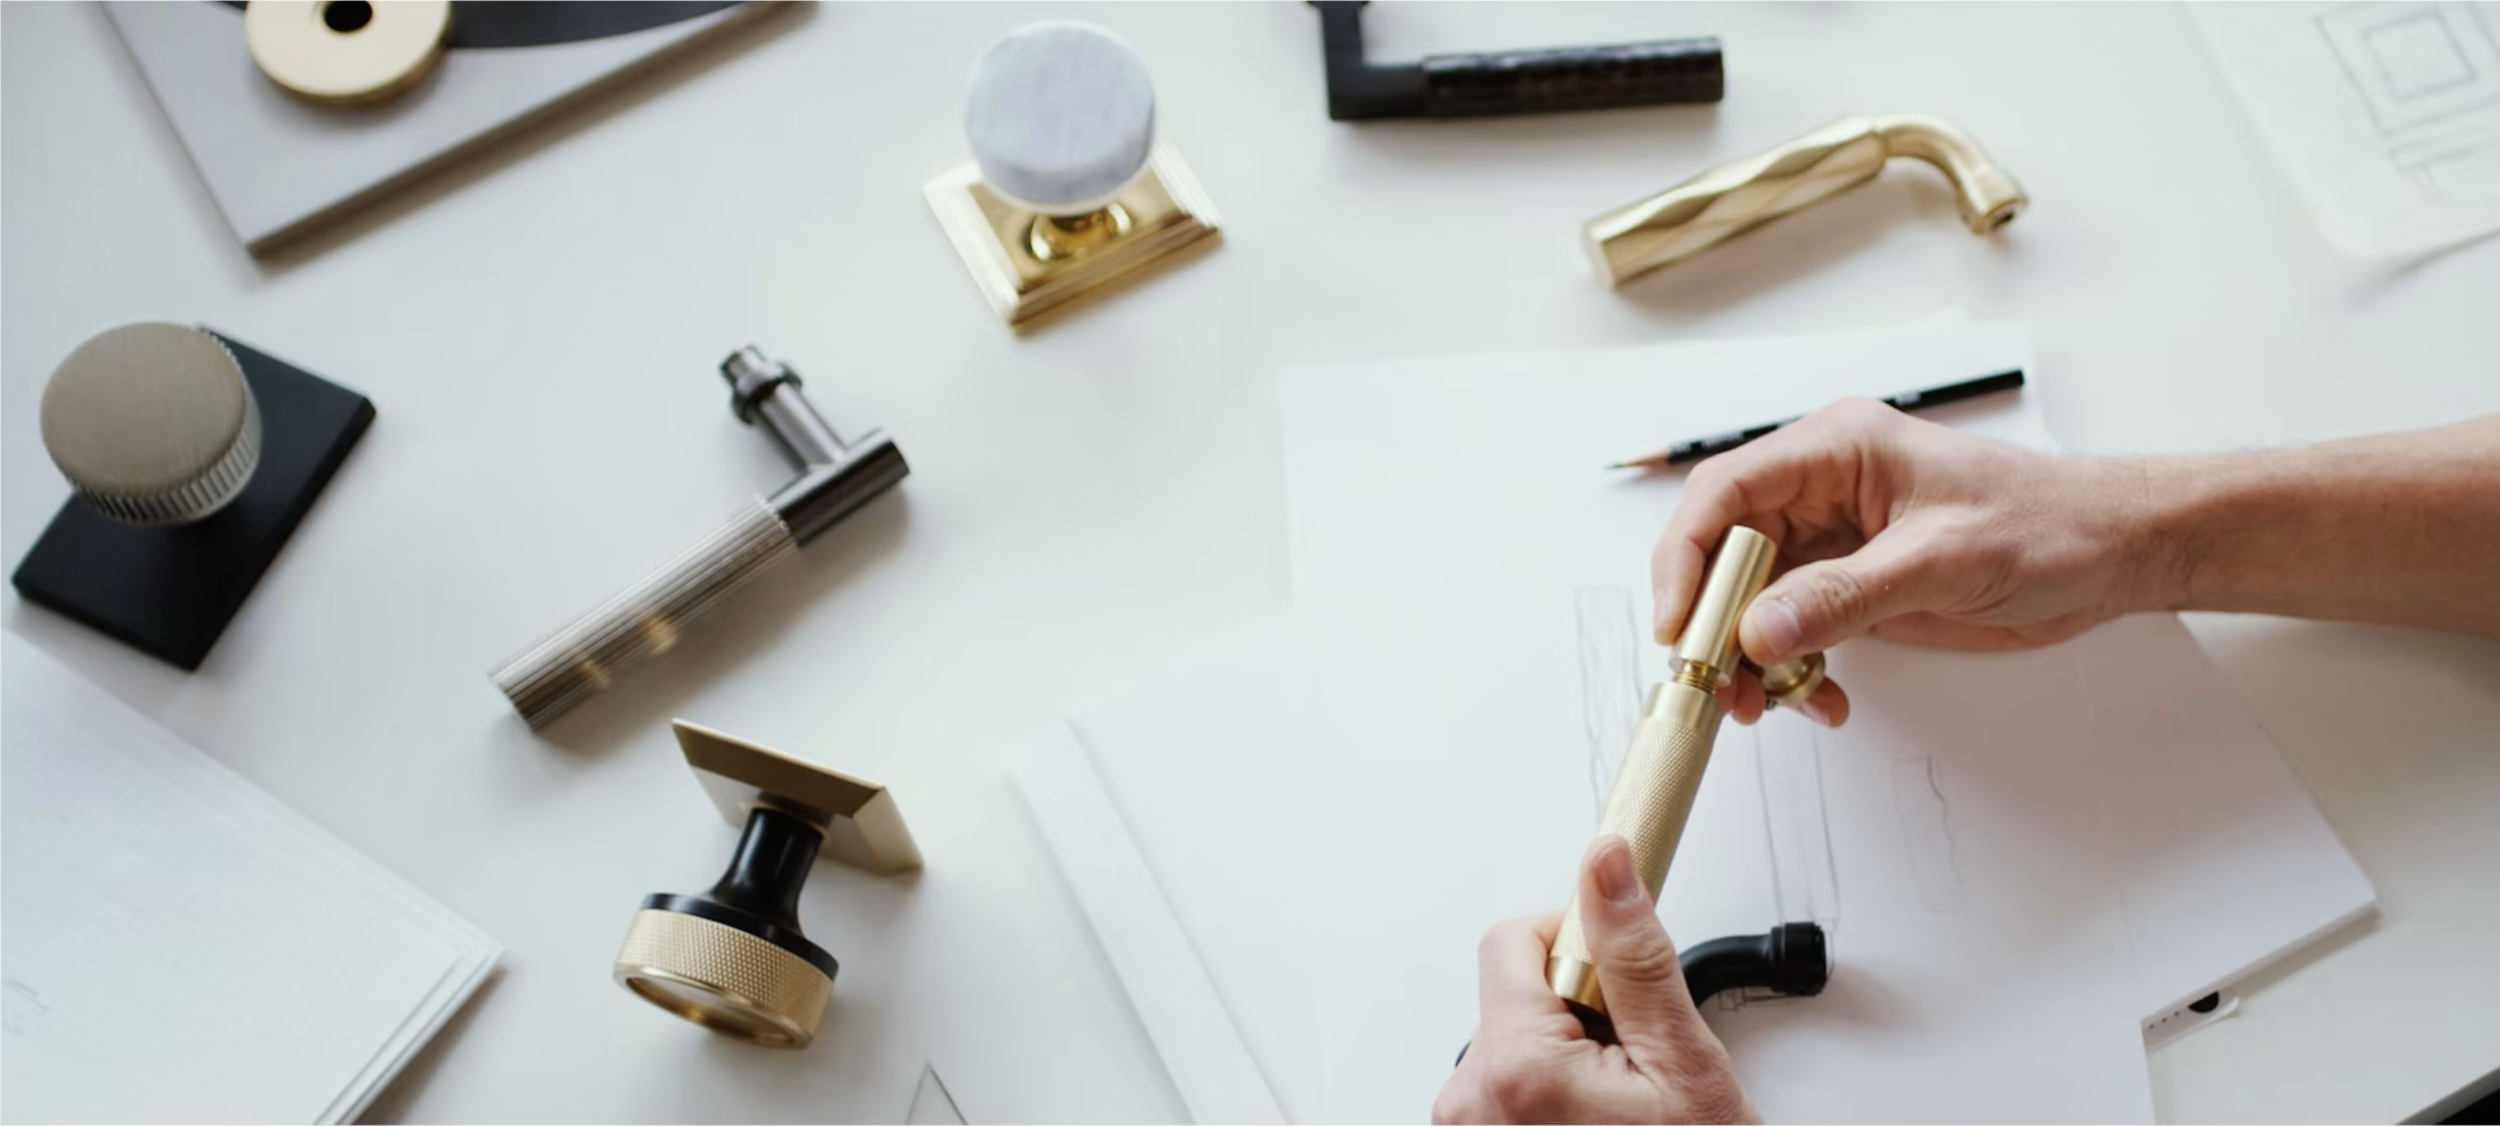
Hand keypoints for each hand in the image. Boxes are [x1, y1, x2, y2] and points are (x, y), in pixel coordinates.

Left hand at [1432, 837, 1757, 1124]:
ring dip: (1564, 1057)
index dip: (1577, 945)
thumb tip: (1605, 868)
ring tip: (1619, 1106)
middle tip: (1633, 1064)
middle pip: (1513, 993)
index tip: (1617, 983)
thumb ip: (1637, 959)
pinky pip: (1505, 1090)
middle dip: (1576, 1010)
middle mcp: (1470, 1102)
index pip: (1512, 939)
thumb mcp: (1682, 1066)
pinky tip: (1596, 1124)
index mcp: (1516, 1069)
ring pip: (1512, 1042)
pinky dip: (1547, 1096)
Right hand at [1651, 399, 2160, 725]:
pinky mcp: (1852, 584)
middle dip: (1713, 622)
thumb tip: (1759, 630)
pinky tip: (1818, 697)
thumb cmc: (2047, 525)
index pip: (1725, 493)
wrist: (2111, 553)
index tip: (1678, 624)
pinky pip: (1791, 629)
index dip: (1687, 557)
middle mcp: (1822, 490)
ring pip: (1751, 599)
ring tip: (1763, 704)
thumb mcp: (1943, 559)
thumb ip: (1846, 596)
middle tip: (1714, 683)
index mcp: (1835, 449)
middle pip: (1725, 552)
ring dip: (1748, 657)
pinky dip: (1790, 669)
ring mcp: (1834, 540)